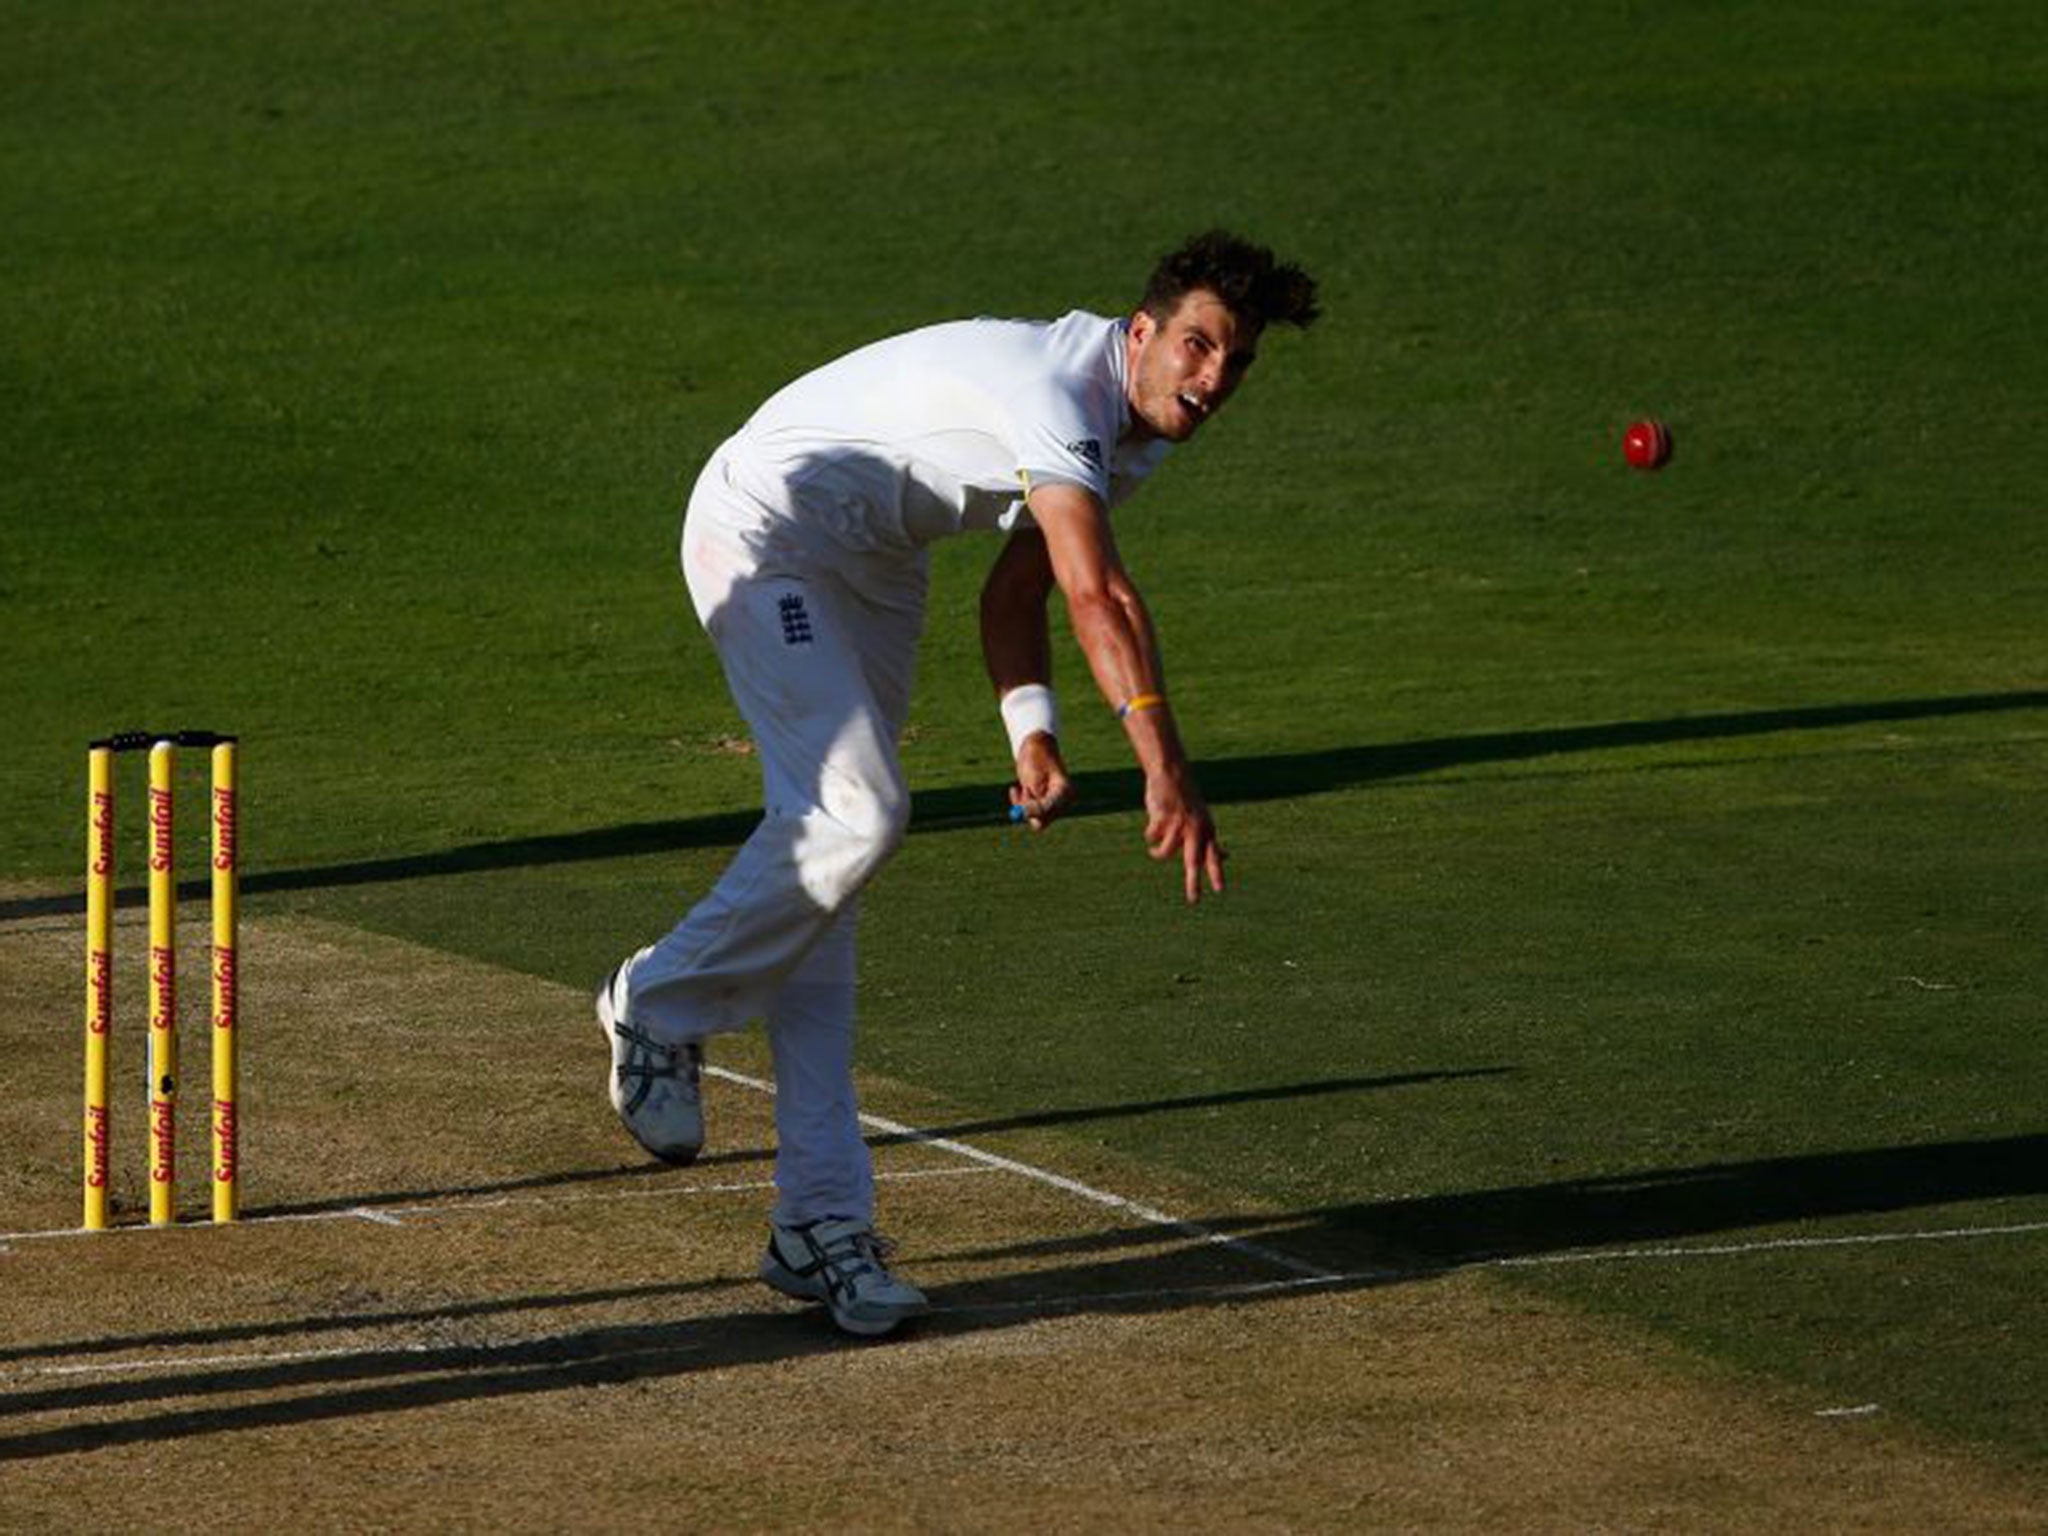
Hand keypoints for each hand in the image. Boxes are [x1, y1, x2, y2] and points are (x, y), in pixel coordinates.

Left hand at [1009, 732, 1073, 830]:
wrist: (1035, 746)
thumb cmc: (1036, 755)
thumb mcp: (1033, 773)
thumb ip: (1032, 793)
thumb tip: (1025, 813)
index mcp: (1065, 790)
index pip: (1050, 809)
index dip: (1034, 810)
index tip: (1020, 808)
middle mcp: (1061, 801)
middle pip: (1044, 819)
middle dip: (1028, 809)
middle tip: (1021, 793)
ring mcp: (1052, 804)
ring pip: (1033, 817)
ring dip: (1023, 805)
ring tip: (1022, 786)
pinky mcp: (1042, 805)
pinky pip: (1027, 813)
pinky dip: (1020, 803)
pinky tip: (1017, 788)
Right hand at [1144, 770, 1226, 903]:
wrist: (1172, 775)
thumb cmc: (1189, 801)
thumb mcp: (1205, 820)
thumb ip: (1212, 841)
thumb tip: (1227, 856)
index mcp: (1207, 831)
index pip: (1213, 856)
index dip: (1216, 873)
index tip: (1220, 890)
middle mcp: (1195, 830)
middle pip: (1193, 862)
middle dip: (1193, 883)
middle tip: (1194, 900)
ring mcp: (1178, 825)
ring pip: (1164, 853)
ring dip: (1156, 853)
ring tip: (1152, 851)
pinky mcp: (1161, 819)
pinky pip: (1151, 837)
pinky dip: (1150, 834)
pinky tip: (1153, 822)